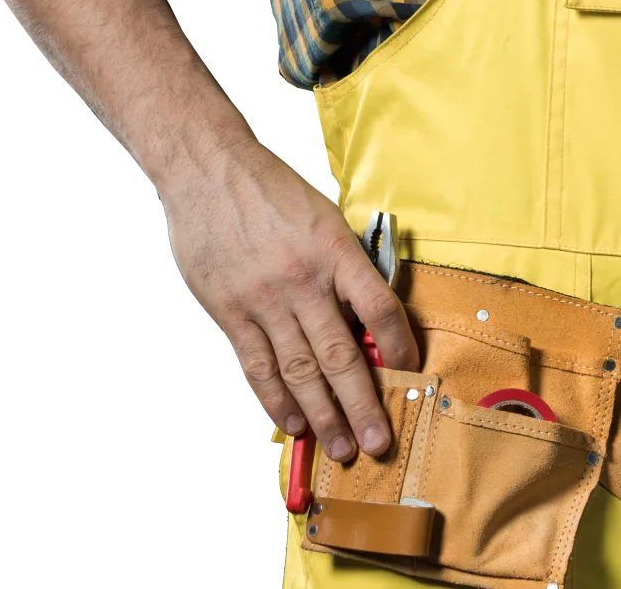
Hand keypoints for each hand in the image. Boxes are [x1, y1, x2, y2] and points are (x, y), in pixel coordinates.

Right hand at [160, 140, 419, 462]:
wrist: (211, 173)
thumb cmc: (274, 191)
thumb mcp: (324, 214)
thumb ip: (346, 260)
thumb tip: (369, 312)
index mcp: (335, 249)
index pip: (378, 306)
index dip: (398, 344)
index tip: (410, 372)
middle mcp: (303, 280)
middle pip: (340, 353)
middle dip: (363, 404)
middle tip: (379, 442)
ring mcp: (265, 300)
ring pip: (300, 370)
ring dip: (323, 415)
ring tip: (342, 447)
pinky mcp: (232, 313)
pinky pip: (259, 366)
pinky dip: (277, 399)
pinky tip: (293, 423)